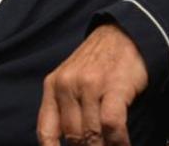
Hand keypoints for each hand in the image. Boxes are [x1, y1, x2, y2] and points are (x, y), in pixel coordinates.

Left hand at [37, 24, 147, 145]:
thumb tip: (66, 142)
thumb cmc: (97, 62)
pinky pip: (112, 125)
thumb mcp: (71, 79)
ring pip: (92, 134)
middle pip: (73, 136)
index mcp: (52, 86)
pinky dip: (118, 142)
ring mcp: (90, 85)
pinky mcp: (114, 86)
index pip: (46, 131)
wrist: (123, 34)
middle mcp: (67, 85)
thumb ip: (64, 107)